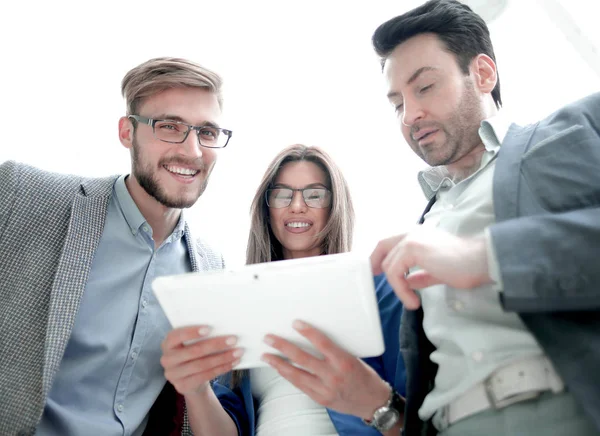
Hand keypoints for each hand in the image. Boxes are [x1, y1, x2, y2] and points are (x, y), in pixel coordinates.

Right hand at [160, 326, 243, 394]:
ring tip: (237, 352)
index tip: (209, 328)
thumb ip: (200, 337)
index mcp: (168, 344)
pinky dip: (221, 368)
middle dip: (216, 344)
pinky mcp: (182, 386)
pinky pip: (205, 376)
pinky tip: (232, 363)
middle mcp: (167, 359)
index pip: (176, 336)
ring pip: (202, 365)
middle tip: (233, 339)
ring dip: (222, 358)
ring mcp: (173, 375)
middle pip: (193, 351)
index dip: (191, 332)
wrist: (190, 380)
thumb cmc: (194, 355)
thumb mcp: (191, 344)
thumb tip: (222, 328)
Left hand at [261, 320, 390, 419]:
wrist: (373, 402)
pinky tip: (280, 369)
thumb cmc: (365, 377)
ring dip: (279, 364)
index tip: (295, 323)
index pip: (322, 343)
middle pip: (302, 358)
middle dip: (283, 347)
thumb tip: (314, 337)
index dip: (308, 332)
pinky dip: (288, 376)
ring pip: (296, 374)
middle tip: (269, 338)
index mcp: (343, 362)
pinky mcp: (320, 398)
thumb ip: (334, 350)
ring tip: (267, 355)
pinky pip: (300, 385)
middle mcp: (332, 376)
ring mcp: (324, 389)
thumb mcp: (353, 358)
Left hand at [370, 226, 491, 309]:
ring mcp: (411, 239)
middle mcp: (413, 232)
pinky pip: (395, 273)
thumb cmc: (465, 266)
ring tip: (411, 302)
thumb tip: (409, 281)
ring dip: (398, 287)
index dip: (380, 255)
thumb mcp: (438, 271)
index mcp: (419, 235)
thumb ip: (422, 274)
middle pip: (382, 246)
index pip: (390, 241)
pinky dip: (401, 290)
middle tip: (376, 280)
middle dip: (376, 264)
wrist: (481, 261)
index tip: (376, 271)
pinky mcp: (412, 249)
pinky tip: (413, 301)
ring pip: (389, 265)